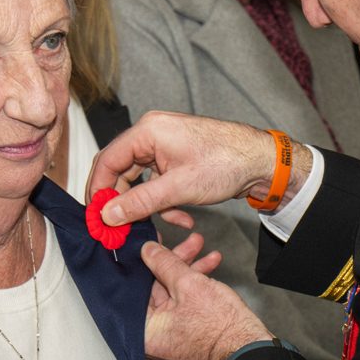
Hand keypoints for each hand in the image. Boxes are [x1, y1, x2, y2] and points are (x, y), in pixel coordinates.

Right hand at [86, 111, 311, 225]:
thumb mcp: (178, 187)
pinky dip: (165, 202)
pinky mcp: (177, 158)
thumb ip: (140, 201)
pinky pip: (159, 182)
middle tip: (119, 229)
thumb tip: (109, 214)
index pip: (108, 160)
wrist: (262, 161)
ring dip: (147, 206)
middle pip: (122, 171)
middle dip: (123, 202)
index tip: (96, 217)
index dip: (98, 190)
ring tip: (155, 228)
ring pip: (141, 180)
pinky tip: (182, 219)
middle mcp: (153, 133)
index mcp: (148, 130)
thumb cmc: (227, 162)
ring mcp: (165, 145)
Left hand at [139, 240, 271, 359]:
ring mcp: (168, 340)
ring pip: (172, 296)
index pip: (136, 288)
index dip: (148, 260)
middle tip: (188, 245)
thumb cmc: (220, 328)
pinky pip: (182, 308)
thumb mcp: (189, 284)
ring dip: (190, 272)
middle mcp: (150, 340)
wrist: (249, 350)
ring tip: (207, 254)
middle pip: (155, 290)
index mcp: (142, 332)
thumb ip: (165, 263)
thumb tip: (149, 250)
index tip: (155, 244)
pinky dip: (194, 290)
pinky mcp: (185, 338)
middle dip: (175, 263)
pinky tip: (209, 270)